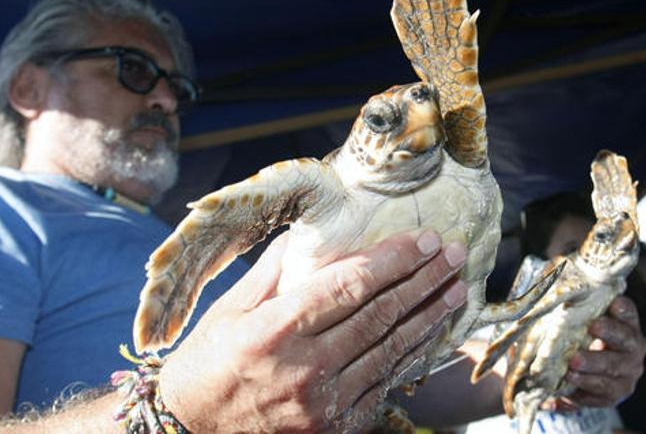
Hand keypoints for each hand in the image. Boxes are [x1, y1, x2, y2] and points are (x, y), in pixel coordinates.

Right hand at [159, 229, 468, 432]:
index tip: (425, 238)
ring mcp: (321, 405)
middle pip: (380, 316)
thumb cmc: (207, 364)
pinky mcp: (334, 429)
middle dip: (424, 280)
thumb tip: (313, 231)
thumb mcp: (230, 309)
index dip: (394, 260)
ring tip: (455, 289)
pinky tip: (429, 332)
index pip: (349, 286)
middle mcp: (302, 370)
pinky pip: (383, 384)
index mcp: (272, 332)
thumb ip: (275, 270)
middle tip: (454, 254)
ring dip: (428, 317)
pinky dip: (410, 355)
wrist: (190, 433)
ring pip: (390, 351)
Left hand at [553, 296, 645, 409]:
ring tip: (571, 365)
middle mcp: (634, 349)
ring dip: (592, 366)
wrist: (589, 375)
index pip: (629, 313)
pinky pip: (600, 393)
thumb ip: (576, 309)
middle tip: (592, 327)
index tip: (614, 303)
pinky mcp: (614, 395)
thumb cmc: (583, 338)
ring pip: (612, 369)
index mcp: (628, 326)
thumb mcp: (582, 322)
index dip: (623, 308)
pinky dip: (583, 389)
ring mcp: (627, 374)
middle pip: (625, 339)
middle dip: (609, 333)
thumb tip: (553, 291)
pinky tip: (569, 383)